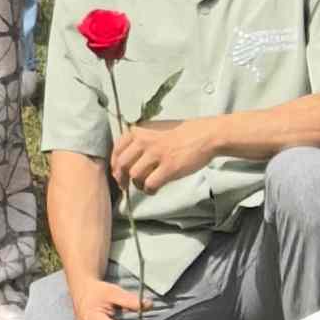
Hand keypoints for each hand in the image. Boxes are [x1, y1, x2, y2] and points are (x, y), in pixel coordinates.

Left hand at [103, 115, 223, 197]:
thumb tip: (125, 160)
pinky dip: (149, 190)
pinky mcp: (169, 167)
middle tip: (126, 186)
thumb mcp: (155, 129)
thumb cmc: (181, 133)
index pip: (117, 150)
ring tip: (145, 186)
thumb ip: (139, 140)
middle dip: (121, 178)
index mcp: (139, 131)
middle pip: (122, 164)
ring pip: (134, 175)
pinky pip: (150, 184)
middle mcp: (144, 141)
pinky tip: (154, 190)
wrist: (204, 136)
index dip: (114, 165)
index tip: (117, 174)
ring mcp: (156, 154)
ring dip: (137, 185)